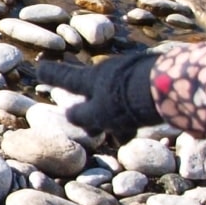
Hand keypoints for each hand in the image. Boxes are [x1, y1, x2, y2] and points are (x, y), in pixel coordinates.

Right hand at [31, 52, 162, 138]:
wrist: (165, 87)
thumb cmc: (125, 102)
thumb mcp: (97, 114)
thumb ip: (82, 116)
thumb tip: (71, 115)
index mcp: (91, 80)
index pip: (66, 78)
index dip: (52, 75)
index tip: (40, 68)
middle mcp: (109, 74)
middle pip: (95, 93)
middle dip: (94, 110)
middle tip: (93, 128)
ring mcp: (130, 76)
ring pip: (117, 100)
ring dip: (117, 117)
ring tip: (123, 135)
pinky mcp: (150, 81)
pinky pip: (135, 100)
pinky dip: (133, 114)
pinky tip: (140, 127)